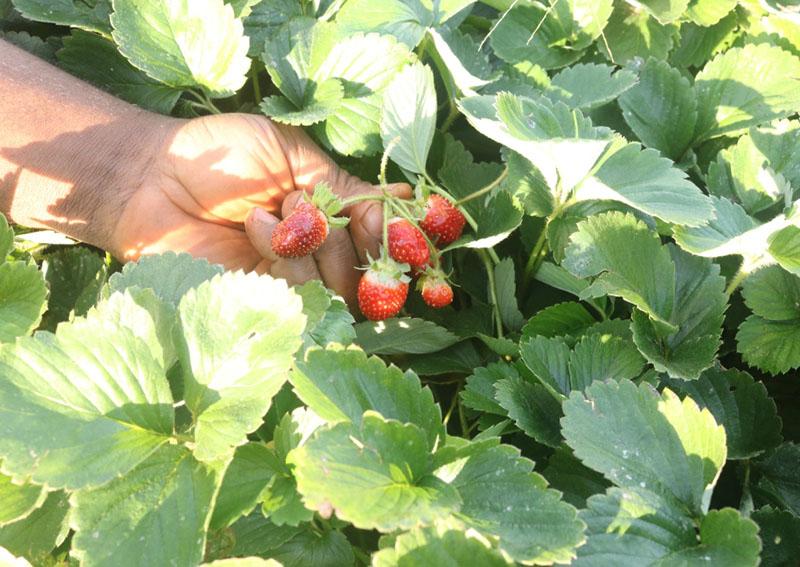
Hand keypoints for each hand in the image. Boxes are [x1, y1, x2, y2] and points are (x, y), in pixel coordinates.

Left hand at [111, 113, 408, 306]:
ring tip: (270, 209)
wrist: (154, 179)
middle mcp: (318, 252)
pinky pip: (299, 291)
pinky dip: (282, 252)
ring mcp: (291, 280)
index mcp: (330, 214)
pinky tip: (252, 226)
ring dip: (310, 240)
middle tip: (307, 204)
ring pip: (336, 283)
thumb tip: (405, 199)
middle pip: (366, 268)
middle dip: (346, 234)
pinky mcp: (263, 301)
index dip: (395, 234)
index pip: (382, 238)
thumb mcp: (292, 156)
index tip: (397, 222)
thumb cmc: (223, 156)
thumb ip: (344, 186)